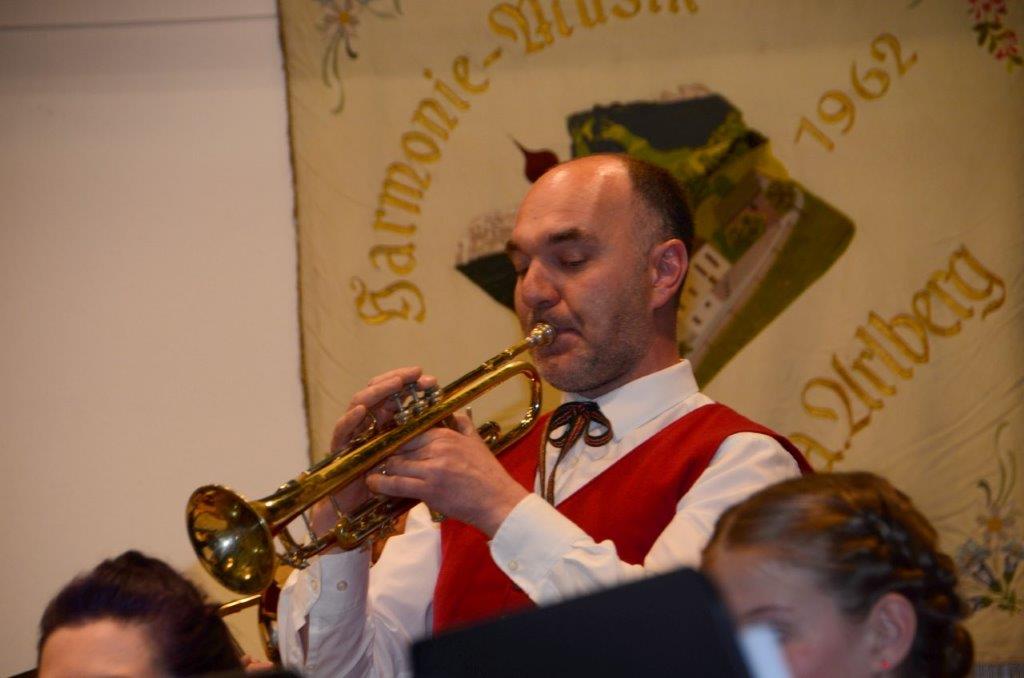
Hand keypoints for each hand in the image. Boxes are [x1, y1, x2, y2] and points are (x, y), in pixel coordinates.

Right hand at [310, 367, 437, 537]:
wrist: (360, 509)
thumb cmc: (388, 484)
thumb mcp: (413, 460)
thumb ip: (426, 441)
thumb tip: (454, 421)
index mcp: (385, 422)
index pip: (396, 395)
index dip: (411, 385)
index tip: (430, 381)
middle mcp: (367, 423)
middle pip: (379, 392)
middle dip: (397, 380)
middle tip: (415, 374)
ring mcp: (352, 433)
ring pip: (360, 403)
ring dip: (377, 392)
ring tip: (394, 385)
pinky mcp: (339, 447)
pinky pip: (342, 430)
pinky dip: (351, 419)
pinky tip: (362, 410)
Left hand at [365, 411, 528, 536]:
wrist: (498, 501)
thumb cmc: (488, 474)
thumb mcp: (477, 442)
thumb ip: (463, 424)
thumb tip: (456, 412)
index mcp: (446, 435)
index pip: (409, 432)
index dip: (395, 441)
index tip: (387, 446)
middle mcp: (437, 448)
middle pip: (399, 448)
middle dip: (386, 455)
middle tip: (373, 460)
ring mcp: (432, 469)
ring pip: (395, 464)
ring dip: (381, 469)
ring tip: (371, 473)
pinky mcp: (429, 489)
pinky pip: (397, 484)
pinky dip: (381, 484)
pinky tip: (373, 484)